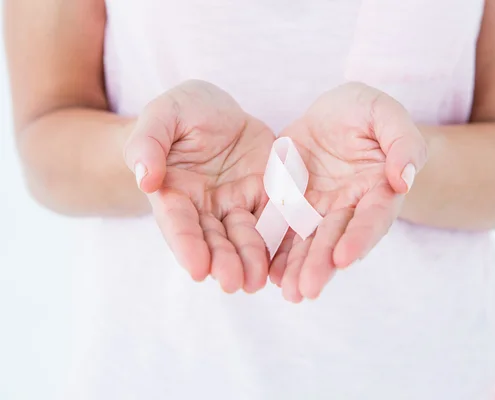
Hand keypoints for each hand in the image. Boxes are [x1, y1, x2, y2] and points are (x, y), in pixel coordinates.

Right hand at [124, 80, 273, 292]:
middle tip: (234, 283)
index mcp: (174, 192)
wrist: (217, 109)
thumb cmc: (182, 111)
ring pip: (245, 236)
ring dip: (251, 259)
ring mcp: (237, 203)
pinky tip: (287, 260)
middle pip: (214, 238)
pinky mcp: (266, 195)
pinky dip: (280, 240)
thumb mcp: (162, 114)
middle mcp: (206, 207)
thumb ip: (148, 143)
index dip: (186, 245)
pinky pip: (276, 218)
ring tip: (258, 281)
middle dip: (223, 261)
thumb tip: (145, 179)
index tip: (197, 268)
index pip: (178, 222)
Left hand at [269, 82, 427, 301]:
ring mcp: (318, 209)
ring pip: (308, 241)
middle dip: (322, 264)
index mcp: (378, 188)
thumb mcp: (385, 113)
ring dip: (298, 268)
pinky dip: (275, 251)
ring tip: (288, 291)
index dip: (360, 237)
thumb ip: (402, 142)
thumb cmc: (365, 111)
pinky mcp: (289, 204)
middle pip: (336, 238)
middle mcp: (349, 207)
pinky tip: (268, 273)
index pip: (373, 217)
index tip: (345, 259)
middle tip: (307, 290)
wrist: (334, 114)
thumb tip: (403, 180)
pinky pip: (280, 228)